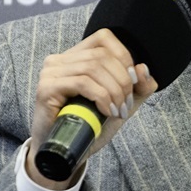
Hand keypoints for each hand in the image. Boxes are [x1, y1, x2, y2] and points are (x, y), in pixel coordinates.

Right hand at [25, 29, 157, 188]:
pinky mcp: (46, 87)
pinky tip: (106, 112)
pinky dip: (101, 97)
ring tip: (117, 111)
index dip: (124, 56)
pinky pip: (82, 82)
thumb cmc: (90, 126)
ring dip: (113, 91)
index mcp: (77, 56)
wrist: (67, 153)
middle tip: (126, 105)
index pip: (104, 38)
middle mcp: (60, 59)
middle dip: (122, 81)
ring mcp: (51, 72)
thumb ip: (137, 88)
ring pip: (93, 68)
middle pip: (101, 56)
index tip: (133, 82)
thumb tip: (144, 69)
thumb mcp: (121, 104)